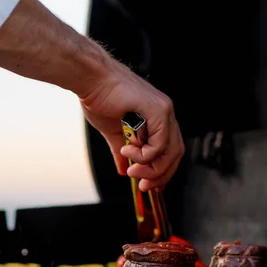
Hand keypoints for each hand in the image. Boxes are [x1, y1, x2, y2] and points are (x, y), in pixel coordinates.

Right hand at [79, 62, 183, 190]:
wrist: (91, 80)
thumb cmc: (100, 99)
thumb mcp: (113, 133)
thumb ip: (122, 152)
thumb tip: (124, 170)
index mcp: (158, 118)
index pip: (171, 150)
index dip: (163, 171)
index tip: (150, 185)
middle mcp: (166, 113)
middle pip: (175, 154)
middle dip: (160, 174)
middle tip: (143, 186)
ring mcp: (165, 110)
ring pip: (170, 151)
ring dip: (151, 167)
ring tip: (132, 168)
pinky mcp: (159, 110)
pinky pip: (160, 143)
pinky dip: (145, 155)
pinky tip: (127, 151)